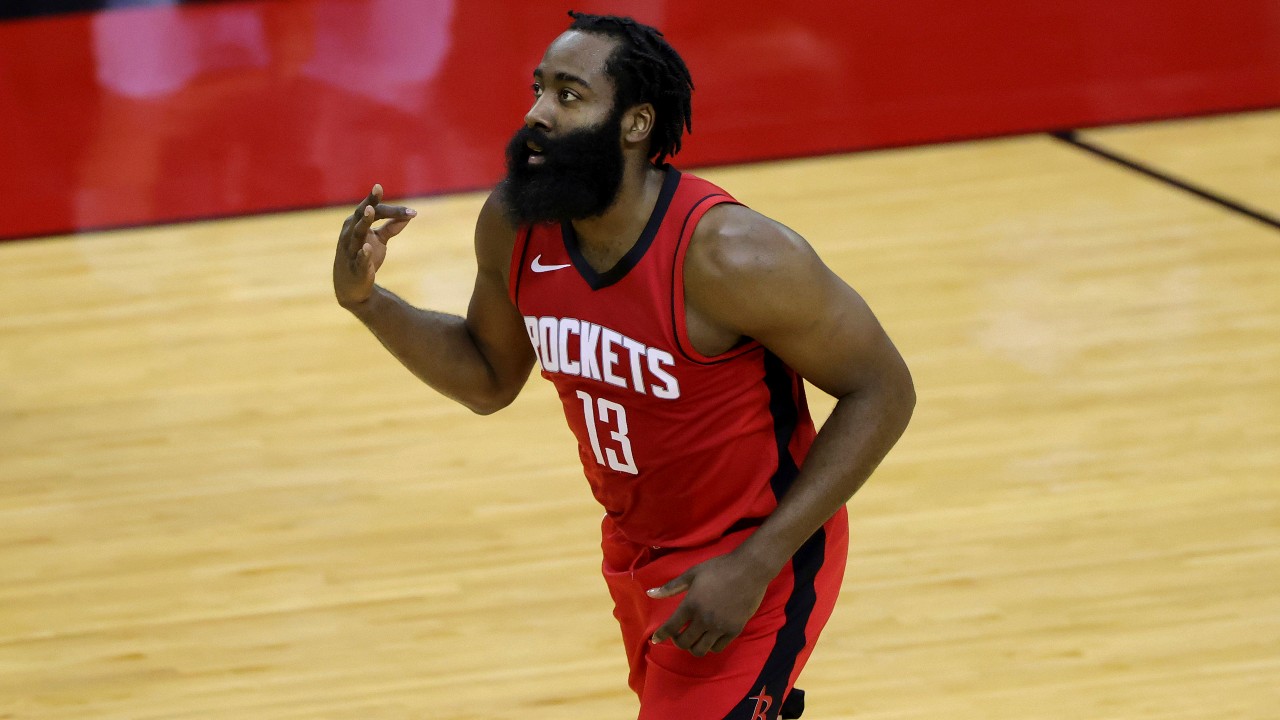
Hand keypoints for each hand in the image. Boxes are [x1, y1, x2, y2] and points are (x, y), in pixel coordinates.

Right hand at [333, 184, 416, 307]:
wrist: (352, 286)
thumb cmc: (364, 257)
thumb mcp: (379, 240)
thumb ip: (391, 227)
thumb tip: (410, 214)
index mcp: (356, 224)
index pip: (371, 209)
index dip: (386, 206)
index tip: (395, 197)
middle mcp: (350, 233)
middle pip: (362, 216)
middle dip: (370, 204)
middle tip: (377, 189)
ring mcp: (351, 250)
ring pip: (357, 233)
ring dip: (364, 221)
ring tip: (371, 211)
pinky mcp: (354, 267)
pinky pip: (358, 259)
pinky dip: (363, 253)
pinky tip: (367, 247)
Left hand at [647, 551, 776, 656]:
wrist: (749, 570)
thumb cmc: (719, 568)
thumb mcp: (692, 573)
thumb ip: (671, 587)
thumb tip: (650, 593)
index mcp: (691, 604)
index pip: (671, 627)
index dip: (661, 635)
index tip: (655, 639)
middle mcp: (704, 619)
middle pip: (684, 642)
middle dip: (677, 641)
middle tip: (678, 634)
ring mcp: (720, 627)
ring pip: (700, 649)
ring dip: (693, 646)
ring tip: (693, 638)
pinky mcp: (734, 630)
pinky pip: (717, 648)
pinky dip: (709, 646)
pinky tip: (708, 637)